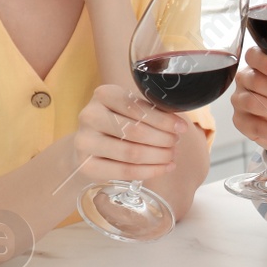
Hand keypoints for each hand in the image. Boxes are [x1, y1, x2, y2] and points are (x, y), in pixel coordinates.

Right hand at [73, 84, 188, 180]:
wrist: (91, 142)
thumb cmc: (119, 121)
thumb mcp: (132, 108)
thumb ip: (152, 111)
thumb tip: (179, 126)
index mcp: (104, 94)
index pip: (137, 108)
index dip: (163, 120)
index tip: (181, 128)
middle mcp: (90, 116)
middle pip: (136, 132)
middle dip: (163, 139)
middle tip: (176, 143)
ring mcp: (85, 142)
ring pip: (131, 153)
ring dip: (158, 156)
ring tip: (171, 155)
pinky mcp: (86, 165)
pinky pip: (125, 171)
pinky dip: (150, 171)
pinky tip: (164, 167)